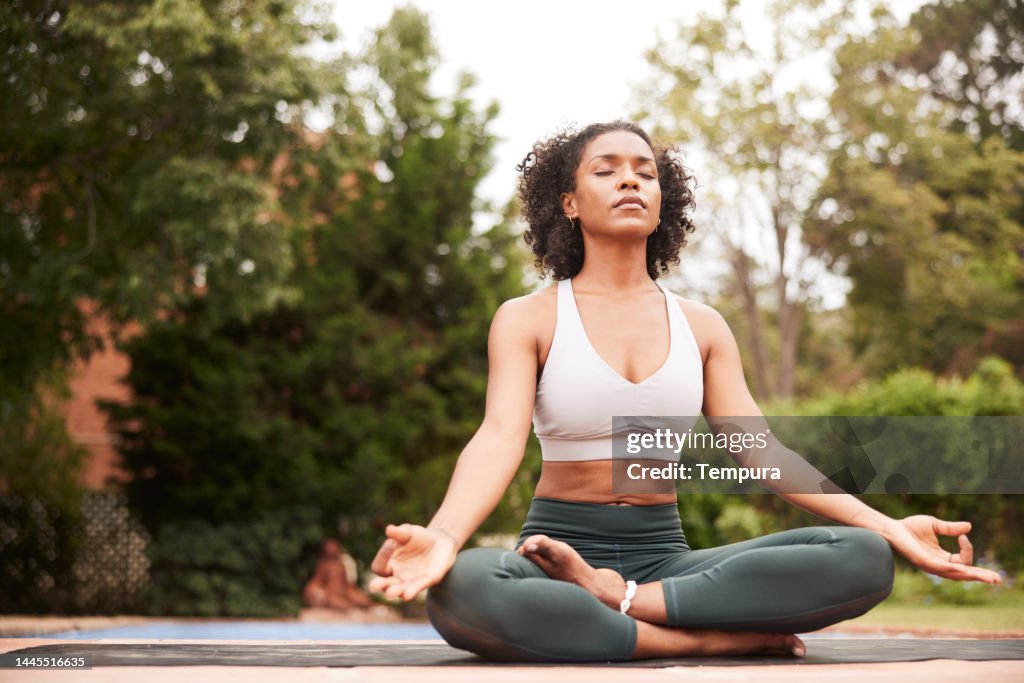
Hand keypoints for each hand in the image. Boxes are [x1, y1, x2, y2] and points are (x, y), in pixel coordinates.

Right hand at [368, 524, 458, 600]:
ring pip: (402, 590)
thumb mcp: (408, 533)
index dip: (382, 557)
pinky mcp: (428, 580)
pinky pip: (419, 586)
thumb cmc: (418, 538)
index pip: (379, 567)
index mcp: (389, 564)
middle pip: (386, 585)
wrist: (440, 541)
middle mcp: (398, 576)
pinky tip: (408, 594)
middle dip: (381, 585)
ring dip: (397, 591)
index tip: (391, 543)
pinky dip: (413, 591)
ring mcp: (412, 581)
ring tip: (391, 593)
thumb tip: (389, 529)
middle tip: (374, 586)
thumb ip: (398, 533)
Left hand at [884, 515, 1000, 583]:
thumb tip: (969, 527)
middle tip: (997, 580)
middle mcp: (938, 565)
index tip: (962, 535)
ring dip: (972, 575)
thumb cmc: (910, 527)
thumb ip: (951, 529)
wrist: (891, 527)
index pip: (963, 561)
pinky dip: (952, 568)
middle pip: (964, 574)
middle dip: (981, 576)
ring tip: (988, 578)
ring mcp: (930, 565)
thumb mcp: (935, 525)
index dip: (967, 549)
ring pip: (955, 574)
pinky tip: (962, 568)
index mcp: (942, 558)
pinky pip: (940, 567)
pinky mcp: (922, 561)